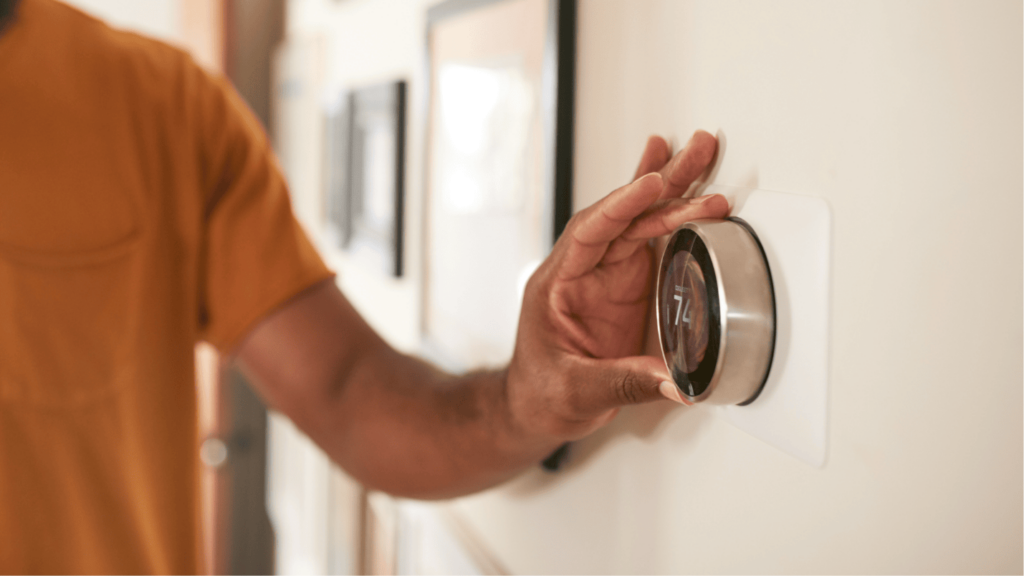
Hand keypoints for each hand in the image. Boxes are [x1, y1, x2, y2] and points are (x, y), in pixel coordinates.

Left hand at [507, 131, 728, 442]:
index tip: (651, 183)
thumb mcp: (577, 392)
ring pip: (640, 221)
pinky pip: (650, 240)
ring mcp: (606, 276)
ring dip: (672, 189)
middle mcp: (582, 270)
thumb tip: (675, 381)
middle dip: (660, 181)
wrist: (536, 408)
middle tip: (696, 150)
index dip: (621, 206)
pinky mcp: (626, 287)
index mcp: (558, 284)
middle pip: (622, 215)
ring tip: (701, 153)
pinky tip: (683, 185)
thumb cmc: (541, 394)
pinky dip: (670, 212)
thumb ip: (625, 383)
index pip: (590, 232)